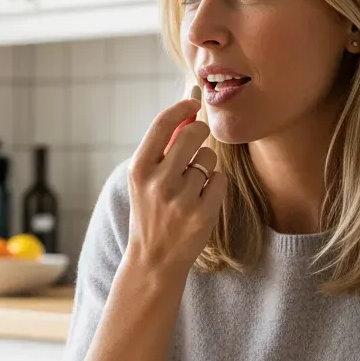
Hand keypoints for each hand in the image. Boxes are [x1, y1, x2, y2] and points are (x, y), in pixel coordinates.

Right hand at [125, 100, 226, 278]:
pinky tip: (200, 200)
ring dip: (205, 166)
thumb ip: (164, 144)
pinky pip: (220, 179)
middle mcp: (158, 182)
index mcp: (139, 169)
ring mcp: (181, 199)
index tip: (194, 103)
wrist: (153, 259)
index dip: (182, 108)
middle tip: (197, 142)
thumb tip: (189, 101)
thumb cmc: (151, 210)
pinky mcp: (202, 214)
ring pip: (208, 157)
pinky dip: (214, 186)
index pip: (163, 124)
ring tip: (190, 186)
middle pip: (193, 134)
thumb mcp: (145, 178)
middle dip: (200, 132)